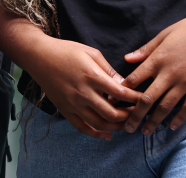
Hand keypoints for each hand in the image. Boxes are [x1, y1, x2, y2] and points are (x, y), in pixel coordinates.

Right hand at [25, 38, 141, 140]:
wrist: (38, 56)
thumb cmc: (66, 51)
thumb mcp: (91, 53)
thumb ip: (108, 70)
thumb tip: (124, 84)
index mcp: (92, 76)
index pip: (120, 92)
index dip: (136, 98)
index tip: (146, 99)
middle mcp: (83, 93)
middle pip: (112, 113)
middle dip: (129, 115)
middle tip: (139, 114)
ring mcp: (73, 103)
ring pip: (100, 123)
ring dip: (117, 127)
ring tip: (127, 124)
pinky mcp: (65, 109)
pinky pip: (82, 127)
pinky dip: (96, 135)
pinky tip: (107, 136)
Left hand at [121, 10, 185, 134]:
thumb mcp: (163, 35)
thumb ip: (145, 50)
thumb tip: (127, 59)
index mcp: (157, 59)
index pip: (134, 80)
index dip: (121, 92)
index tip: (113, 102)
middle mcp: (169, 74)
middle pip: (147, 99)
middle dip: (136, 115)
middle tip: (127, 127)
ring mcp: (185, 82)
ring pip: (166, 107)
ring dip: (154, 121)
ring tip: (145, 132)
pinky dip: (179, 118)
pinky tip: (171, 127)